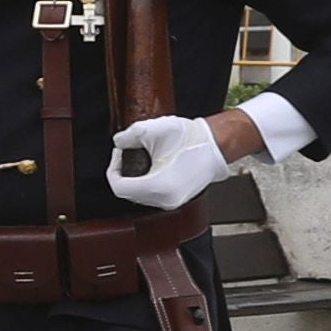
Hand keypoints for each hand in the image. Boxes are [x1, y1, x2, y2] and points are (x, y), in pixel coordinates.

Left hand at [107, 112, 239, 213]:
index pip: (119, 187)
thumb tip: (119, 142)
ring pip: (140, 196)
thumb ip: (129, 135)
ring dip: (134, 179)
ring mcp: (173, 201)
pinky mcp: (178, 199)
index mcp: (158, 186)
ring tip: (138, 159)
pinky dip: (145, 183)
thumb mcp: (154, 129)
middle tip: (126, 155)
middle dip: (123, 173)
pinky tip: (150, 168)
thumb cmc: (192, 139)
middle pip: (128, 193)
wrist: (217, 145)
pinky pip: (152, 195)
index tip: (118, 156)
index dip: (113, 169)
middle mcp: (165, 199)